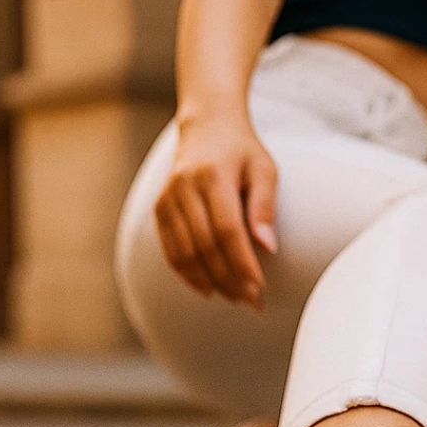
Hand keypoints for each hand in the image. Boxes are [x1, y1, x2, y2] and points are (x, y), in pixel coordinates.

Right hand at [155, 112, 278, 308]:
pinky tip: (207, 288)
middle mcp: (184, 187)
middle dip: (229, 279)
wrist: (207, 125)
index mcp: (212, 175)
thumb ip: (264, 207)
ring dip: (209, 281)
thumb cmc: (242, 150)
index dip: (242, 263)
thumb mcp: (264, 169)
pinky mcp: (159, 208)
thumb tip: (268, 247)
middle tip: (251, 301)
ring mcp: (168, 198)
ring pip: (184, 252)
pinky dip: (187, 273)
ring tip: (233, 298)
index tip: (259, 287)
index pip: (227, 230)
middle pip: (205, 245)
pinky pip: (170, 249)